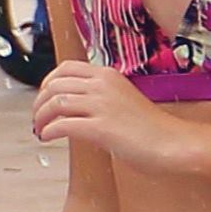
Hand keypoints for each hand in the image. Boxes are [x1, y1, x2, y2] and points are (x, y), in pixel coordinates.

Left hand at [27, 60, 175, 170]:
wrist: (174, 143)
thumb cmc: (151, 128)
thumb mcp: (122, 100)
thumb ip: (99, 98)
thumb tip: (73, 107)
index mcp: (108, 75)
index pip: (65, 68)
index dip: (47, 82)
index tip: (42, 97)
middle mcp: (103, 85)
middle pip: (55, 85)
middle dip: (39, 102)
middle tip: (37, 117)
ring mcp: (102, 105)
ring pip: (55, 103)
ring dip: (41, 117)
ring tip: (40, 129)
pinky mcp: (101, 127)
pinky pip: (62, 125)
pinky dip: (49, 131)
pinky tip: (47, 138)